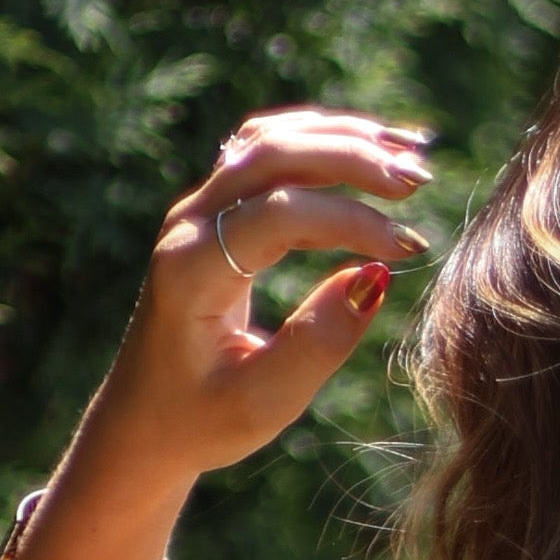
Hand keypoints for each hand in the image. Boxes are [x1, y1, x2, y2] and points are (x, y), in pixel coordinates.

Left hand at [88, 105, 433, 480]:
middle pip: (272, 152)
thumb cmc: (201, 421)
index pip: (279, 212)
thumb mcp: (263, 403)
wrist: (142, 421)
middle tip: (418, 181)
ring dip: (341, 137)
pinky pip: (265, 151)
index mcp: (191, 272)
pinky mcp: (214, 212)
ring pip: (269, 139)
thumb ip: (318, 344)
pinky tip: (372, 151)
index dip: (349, 220)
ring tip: (410, 152)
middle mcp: (187, 226)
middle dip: (351, 156)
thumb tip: (375, 278)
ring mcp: (197, 211)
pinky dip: (320, 142)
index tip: (405, 252)